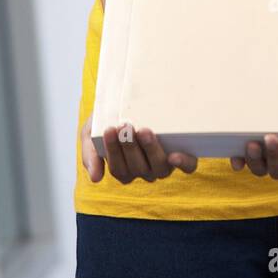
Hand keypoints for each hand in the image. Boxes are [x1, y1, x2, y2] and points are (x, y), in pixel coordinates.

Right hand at [80, 113, 197, 183]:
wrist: (127, 99)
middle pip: (137, 168)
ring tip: (144, 130)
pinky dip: (183, 163)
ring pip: (158, 168)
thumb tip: (95, 178)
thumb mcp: (92, 133)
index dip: (113, 152)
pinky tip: (174, 155)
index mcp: (124, 168)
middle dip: (129, 147)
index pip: (118, 169)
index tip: (109, 129)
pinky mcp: (183, 156)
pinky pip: (187, 167)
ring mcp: (163, 164)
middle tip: (125, 126)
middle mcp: (144, 170)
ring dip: (150, 150)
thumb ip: (90, 154)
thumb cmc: (108, 119)